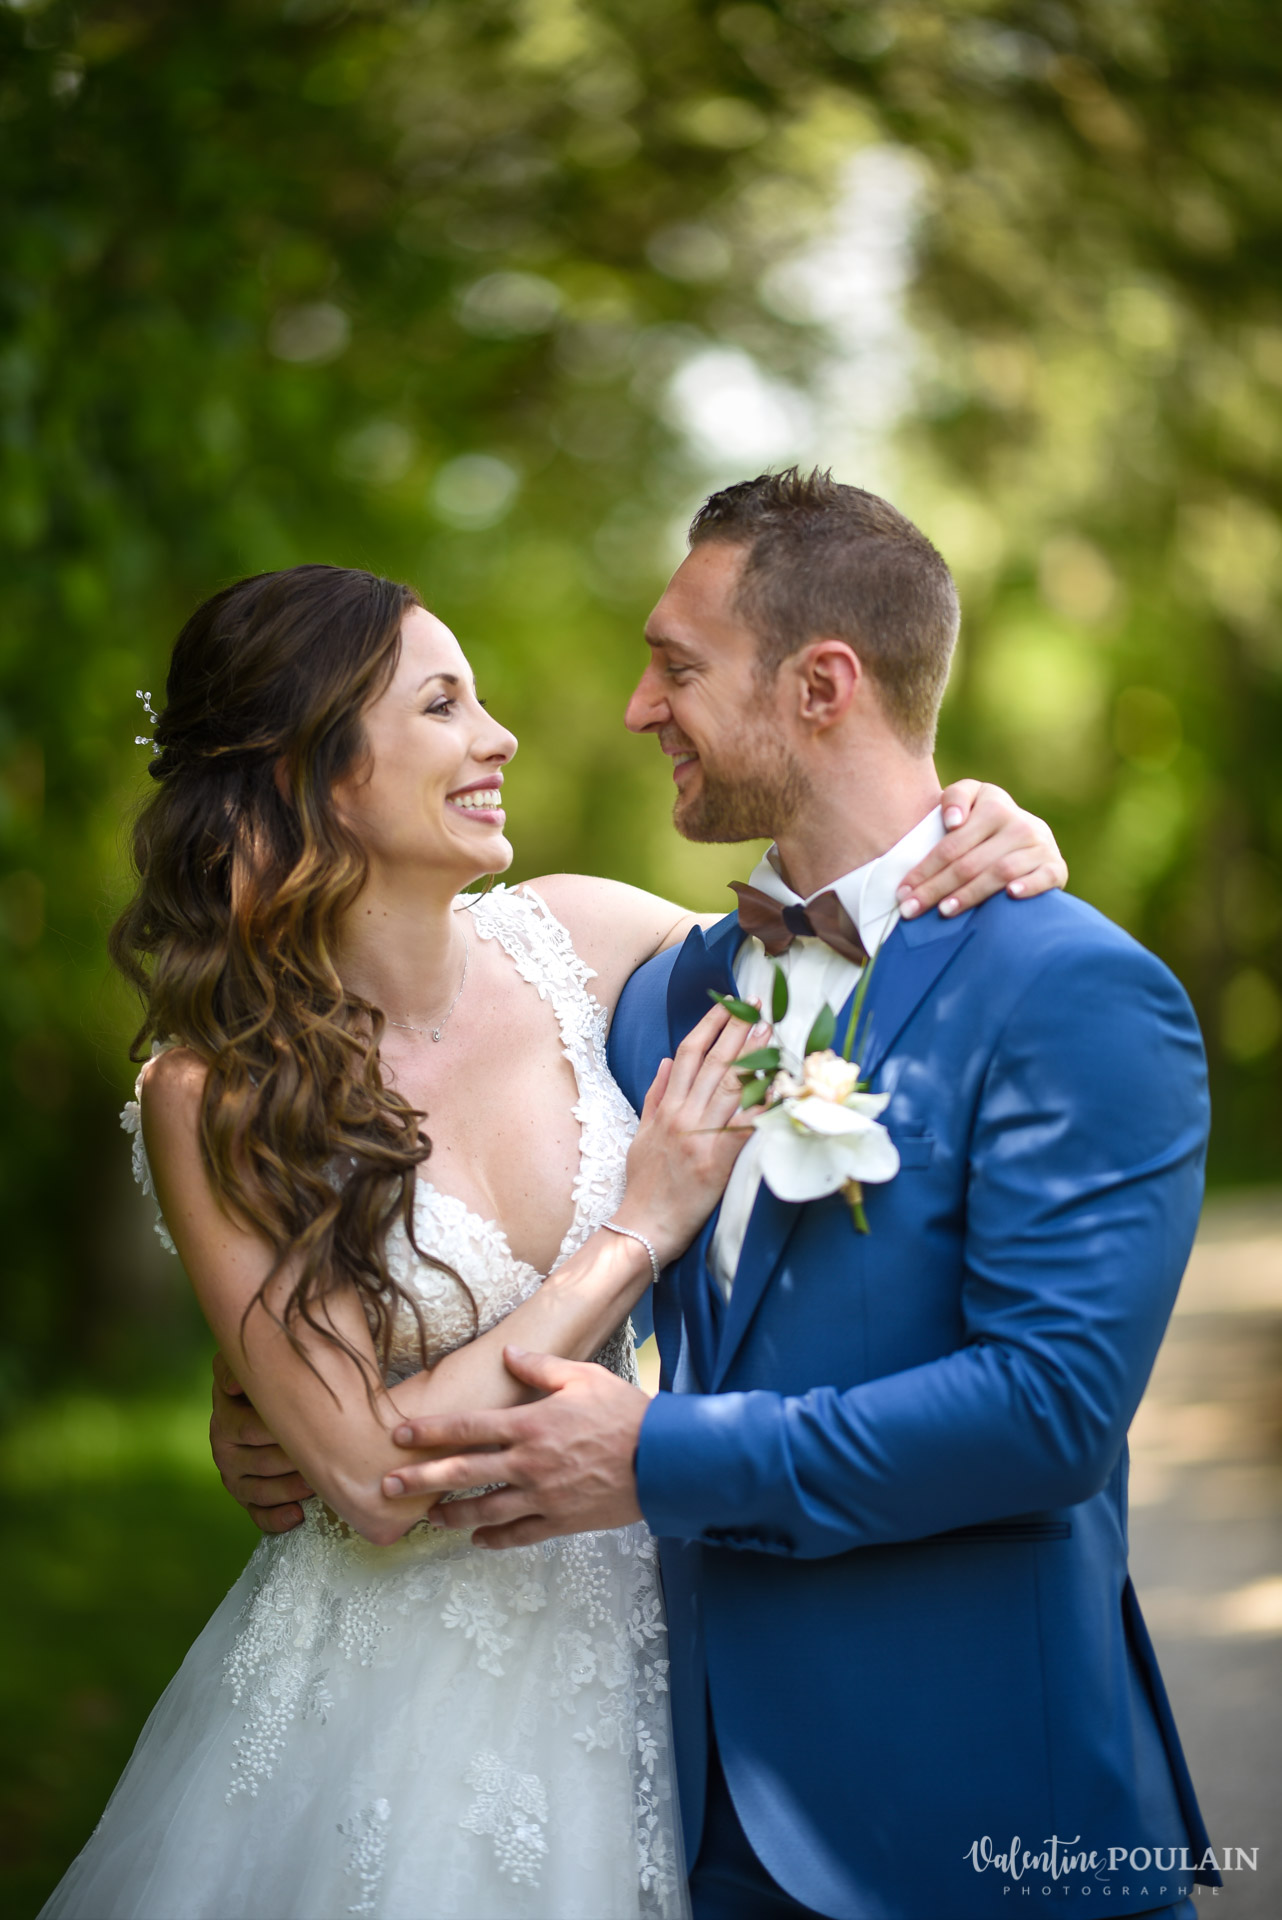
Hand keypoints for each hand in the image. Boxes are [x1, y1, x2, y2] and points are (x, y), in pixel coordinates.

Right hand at [210, 1349, 311, 1533]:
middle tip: (326, 1458)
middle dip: (292, 1461)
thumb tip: (236, 1384)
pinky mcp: (244, 1496)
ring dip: (289, 1490)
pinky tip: (297, 1515)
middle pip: (258, 1460)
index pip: (248, 1428)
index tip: (305, 1429)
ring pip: (258, 1490)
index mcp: (226, 1412)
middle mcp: (224, 1443)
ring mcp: (233, 1472)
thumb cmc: (279, 1375)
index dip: (277, 1432)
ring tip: (317, 1485)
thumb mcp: (260, 1360)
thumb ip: (245, 1365)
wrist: (277, 1397)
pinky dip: (276, 1518)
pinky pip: (256, 1514)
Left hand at [383, 1347, 647, 1546]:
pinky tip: (476, 1540)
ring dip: (451, 1513)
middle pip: (463, 1472)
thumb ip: (541, 1367)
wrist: (663, 1459)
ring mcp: (542, 1496)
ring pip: (484, 1509)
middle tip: (388, 1486)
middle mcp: (528, 1463)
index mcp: (530, 1424)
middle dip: (422, 1478)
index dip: (431, 1431)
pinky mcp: (560, 1521)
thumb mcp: (583, 1376)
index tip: (400, 1435)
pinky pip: (519, 1534)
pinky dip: (494, 1539)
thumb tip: (507, 1354)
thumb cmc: (624, 1412)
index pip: (468, 1427)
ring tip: (428, 1516)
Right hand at [612, 999, 760, 1265]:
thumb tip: (666, 1061)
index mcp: (667, 1108)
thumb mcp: (641, 1134)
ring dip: (752, 1056)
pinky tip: (779, 1086)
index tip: (728, 1004)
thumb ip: (655, 1096)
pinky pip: (744, 1125)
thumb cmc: (644, 1183)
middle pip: (714, 1063)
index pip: (689, 1054)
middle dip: (737, 1030)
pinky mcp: (717, 1160)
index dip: (710, 1025)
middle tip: (759, 1007)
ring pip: (730, 1086)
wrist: (645, 1225)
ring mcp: (700, 1137)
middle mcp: (683, 1116)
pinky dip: (761, 1104)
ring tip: (770, 1033)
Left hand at [897, 780, 1067, 919]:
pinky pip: (1044, 877)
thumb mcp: (970, 800)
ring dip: (971, 893)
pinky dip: (1029, 886)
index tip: (902, 891)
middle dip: (936, 888)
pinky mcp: (1056, 866)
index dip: (924, 869)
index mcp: (994, 804)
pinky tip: (1010, 895)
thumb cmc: (984, 824)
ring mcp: (1040, 845)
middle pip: (969, 862)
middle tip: (911, 909)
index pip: (951, 844)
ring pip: (1000, 872)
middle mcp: (1020, 823)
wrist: (1029, 834)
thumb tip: (953, 821)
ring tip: (945, 911)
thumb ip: (954, 799)